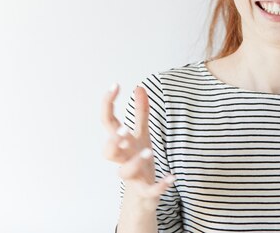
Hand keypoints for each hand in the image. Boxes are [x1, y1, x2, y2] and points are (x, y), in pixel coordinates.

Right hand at [102, 83, 174, 210]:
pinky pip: (150, 190)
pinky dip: (160, 185)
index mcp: (122, 143)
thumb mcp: (141, 135)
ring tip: (150, 151)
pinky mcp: (145, 190)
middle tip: (123, 130)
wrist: (142, 194)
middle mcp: (123, 159)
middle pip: (108, 152)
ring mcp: (133, 176)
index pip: (108, 123)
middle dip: (113, 142)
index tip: (115, 85)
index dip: (108, 104)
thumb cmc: (138, 160)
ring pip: (125, 172)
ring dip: (135, 161)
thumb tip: (139, 87)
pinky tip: (172, 177)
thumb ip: (140, 112)